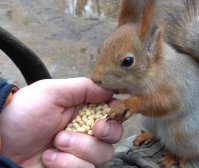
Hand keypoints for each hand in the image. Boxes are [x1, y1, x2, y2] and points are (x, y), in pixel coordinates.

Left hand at [0, 77, 122, 167]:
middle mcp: (86, 130)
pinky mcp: (72, 167)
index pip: (113, 113)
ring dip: (77, 150)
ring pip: (101, 155)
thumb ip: (84, 87)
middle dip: (100, 135)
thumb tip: (111, 91)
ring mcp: (80, 151)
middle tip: (83, 131)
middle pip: (114, 136)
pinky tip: (49, 158)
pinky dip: (66, 164)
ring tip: (55, 144)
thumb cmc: (21, 114)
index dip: (114, 117)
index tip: (103, 119)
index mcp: (84, 110)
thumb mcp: (51, 92)